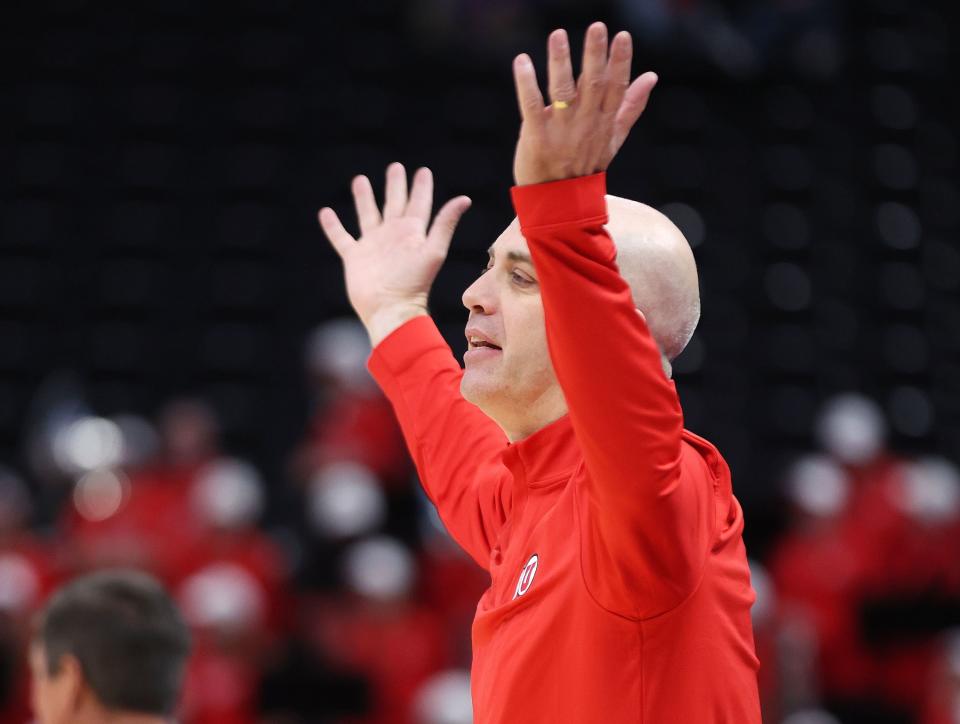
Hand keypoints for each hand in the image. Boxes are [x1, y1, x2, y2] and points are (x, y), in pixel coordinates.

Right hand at [318, 163, 471, 345]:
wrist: (390, 309)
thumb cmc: (414, 283)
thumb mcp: (433, 250)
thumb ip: (445, 223)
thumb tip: (464, 199)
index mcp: (412, 233)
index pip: (419, 204)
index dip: (421, 187)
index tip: (423, 171)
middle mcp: (393, 236)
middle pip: (394, 204)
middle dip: (395, 186)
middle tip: (396, 167)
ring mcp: (373, 246)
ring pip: (367, 215)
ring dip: (364, 198)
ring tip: (360, 179)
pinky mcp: (355, 258)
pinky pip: (341, 238)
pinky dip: (333, 226)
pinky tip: (325, 213)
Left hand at [512, 23, 657, 185]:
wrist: (558, 203)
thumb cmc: (584, 166)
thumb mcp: (612, 139)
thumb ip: (631, 106)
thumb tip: (651, 76)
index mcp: (603, 122)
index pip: (615, 88)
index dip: (620, 62)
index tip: (622, 36)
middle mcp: (584, 124)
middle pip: (591, 86)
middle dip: (594, 56)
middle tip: (597, 28)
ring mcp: (560, 131)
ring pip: (562, 92)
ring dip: (560, 62)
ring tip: (558, 35)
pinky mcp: (535, 136)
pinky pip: (531, 106)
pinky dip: (526, 83)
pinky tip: (523, 61)